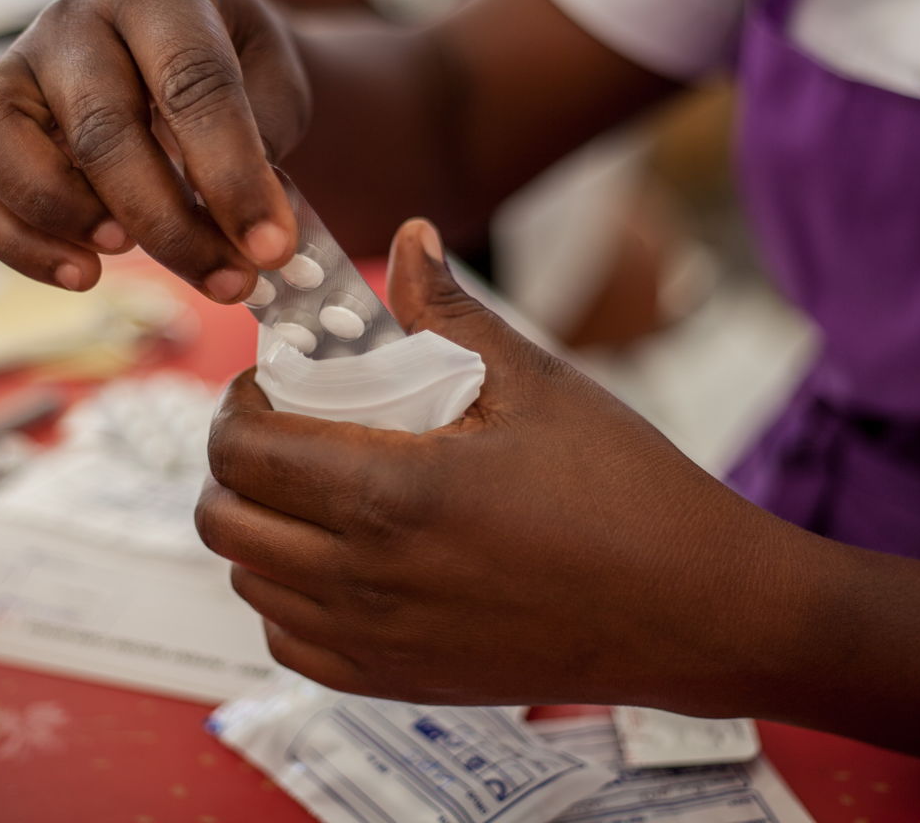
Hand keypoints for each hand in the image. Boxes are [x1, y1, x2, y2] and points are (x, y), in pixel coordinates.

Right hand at [0, 0, 308, 301]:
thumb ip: (264, 151)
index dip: (234, 175)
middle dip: (168, 222)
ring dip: (64, 213)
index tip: (271, 246)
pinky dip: (15, 242)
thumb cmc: (237, 71)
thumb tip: (247, 234)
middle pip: (102, 127)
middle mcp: (75, 17)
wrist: (188, 53)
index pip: (193, 83)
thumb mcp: (275, 90)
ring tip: (124, 255)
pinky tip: (83, 274)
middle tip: (228, 282)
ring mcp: (17, 65)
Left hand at [197, 218, 815, 709]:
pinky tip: (337, 560)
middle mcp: (366, 578)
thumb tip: (407, 237)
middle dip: (235, 463)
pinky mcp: (396, 683)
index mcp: (393, 492)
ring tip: (312, 488)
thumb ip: (449, 311)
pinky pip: (291, 643)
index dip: (239, 406)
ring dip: (259, 526)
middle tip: (283, 430)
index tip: (271, 384)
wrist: (693, 611)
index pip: (245, 451)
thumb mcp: (536, 384)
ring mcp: (377, 641)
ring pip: (250, 582)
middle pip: (225, 520)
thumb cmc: (626, 492)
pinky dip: (289, 597)